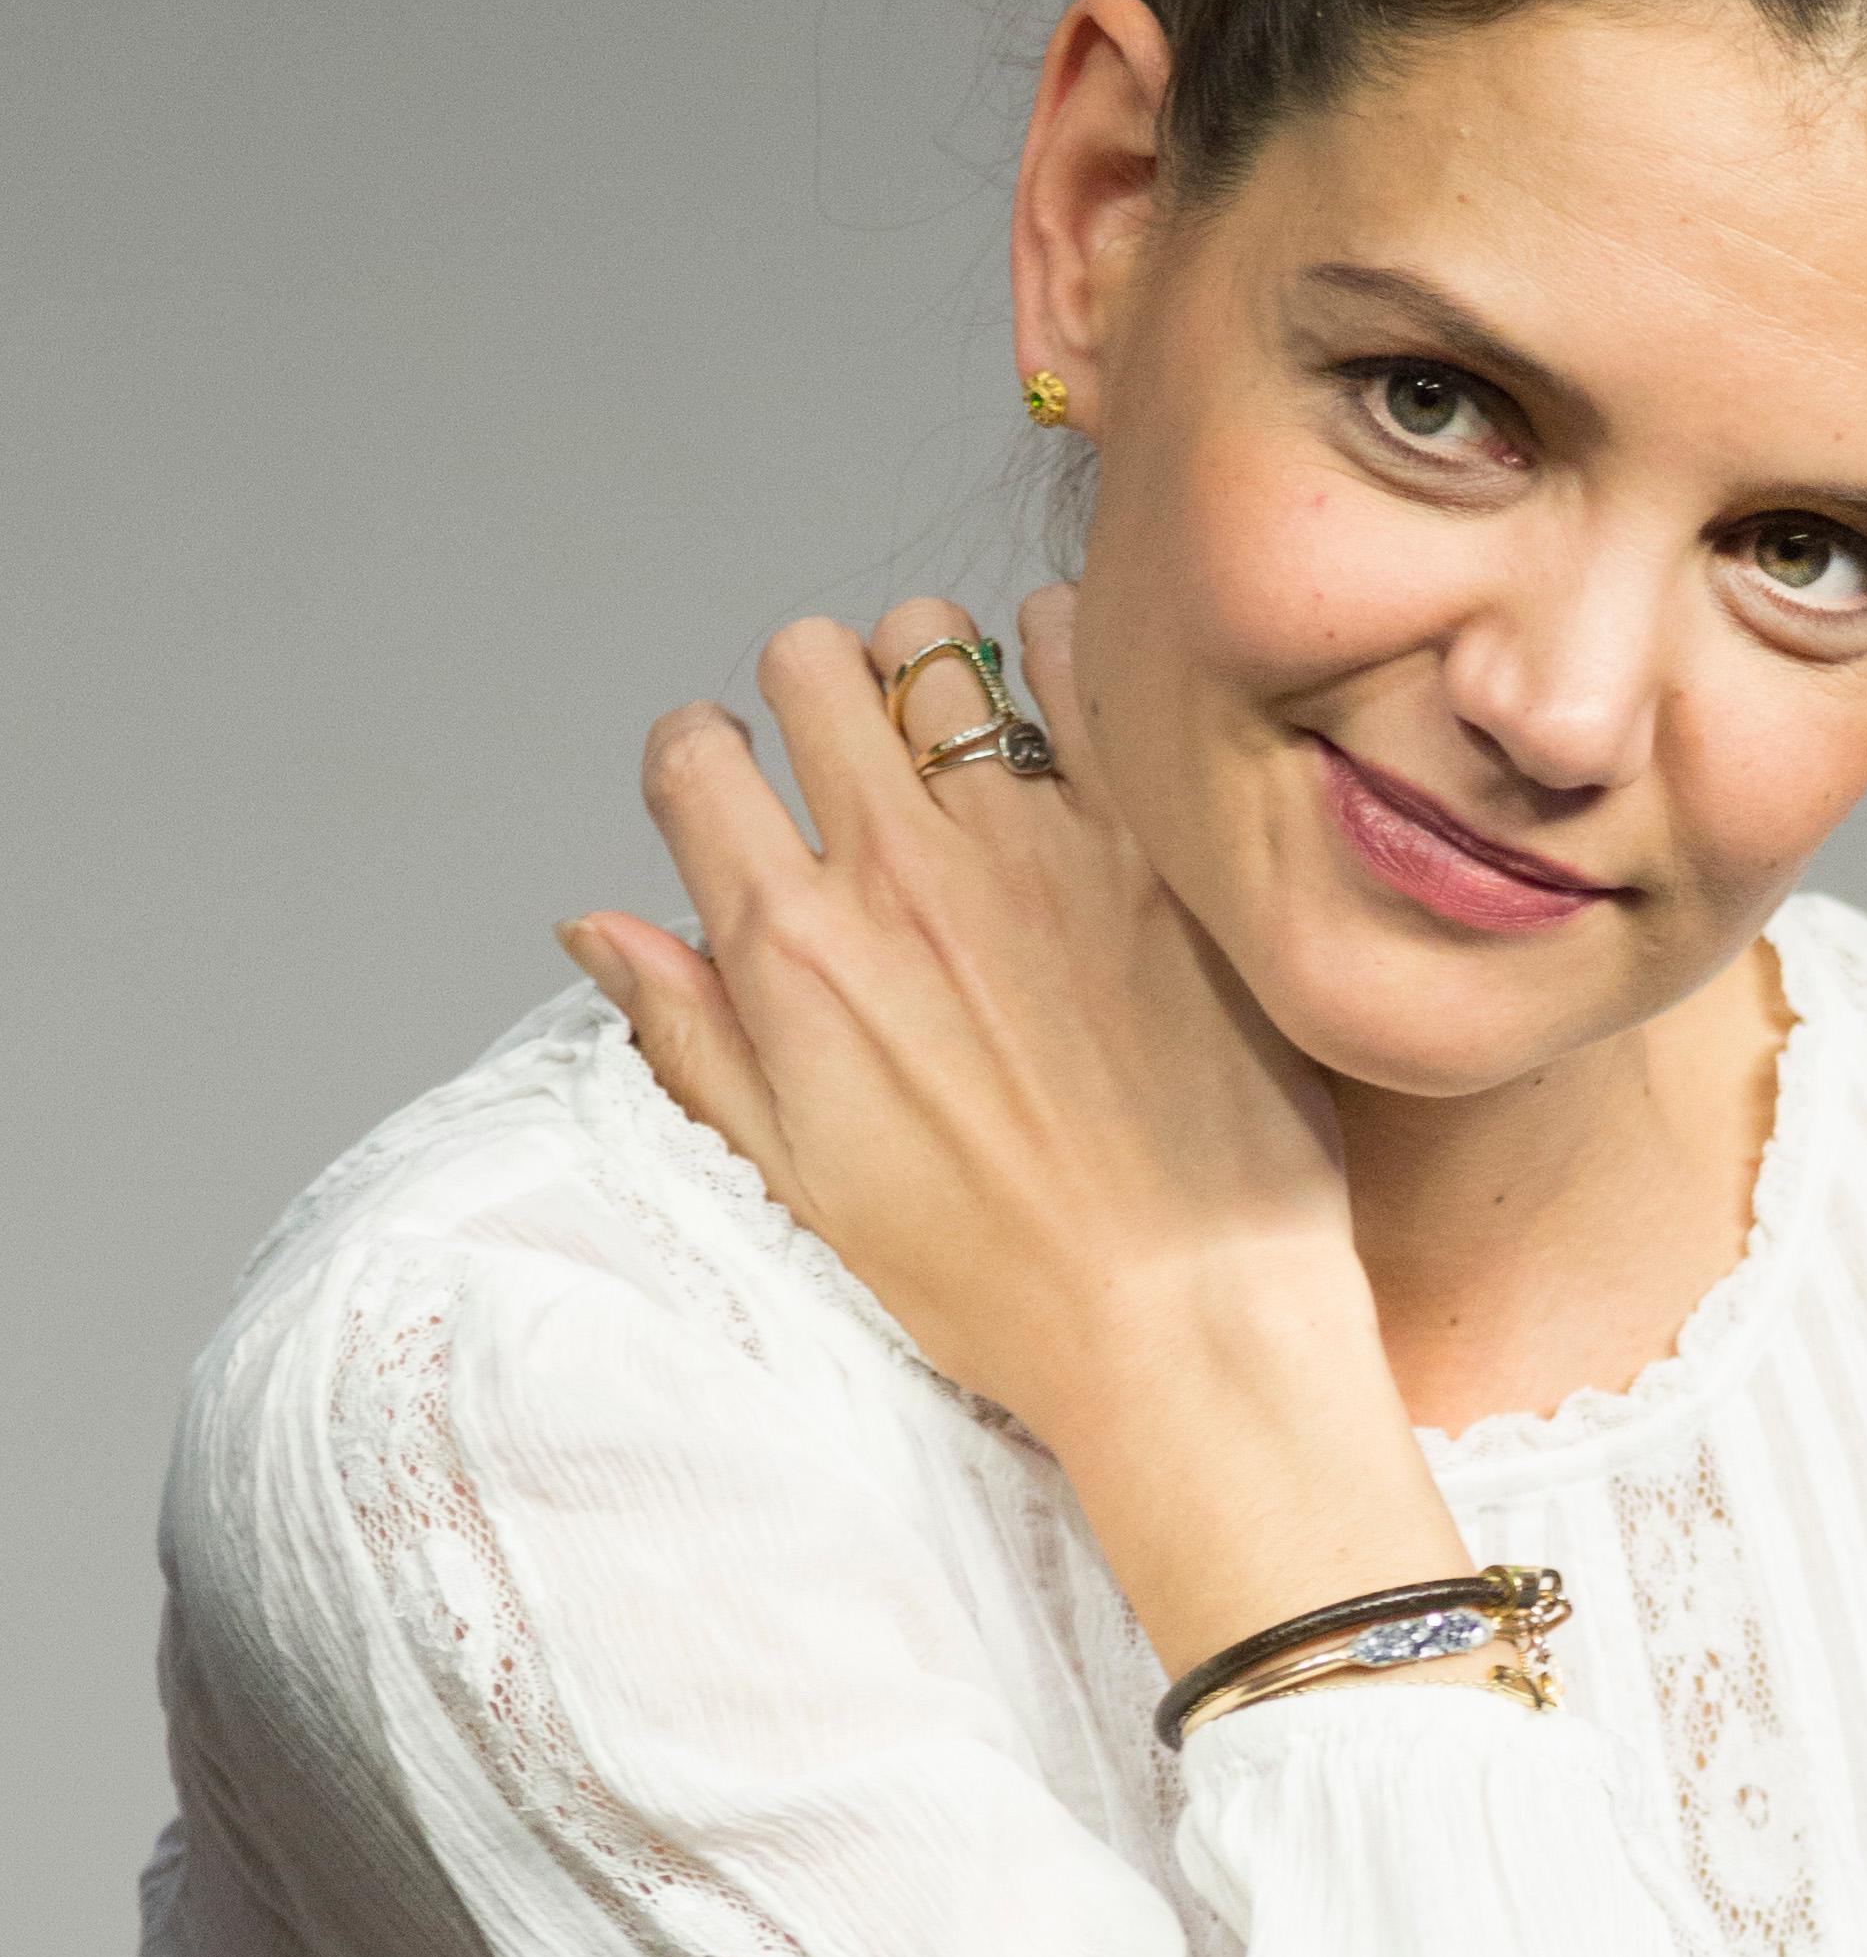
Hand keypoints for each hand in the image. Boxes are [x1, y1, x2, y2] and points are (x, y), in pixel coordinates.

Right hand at [557, 588, 1471, 1672]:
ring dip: (929, 675)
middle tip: (851, 757)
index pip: (691, 756)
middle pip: (808, 661)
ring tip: (961, 745)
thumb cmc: (993, 1276)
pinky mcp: (1147, 838)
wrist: (1180, 1315)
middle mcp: (900, 872)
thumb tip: (596, 928)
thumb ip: (691, 1032)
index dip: (699, 760)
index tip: (734, 792)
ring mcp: (1033, 840)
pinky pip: (1080, 662)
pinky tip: (1062, 720)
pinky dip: (1056, 658)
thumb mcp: (798, 1176)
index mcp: (797, 951)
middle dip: (810, 693)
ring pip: (936, 642)